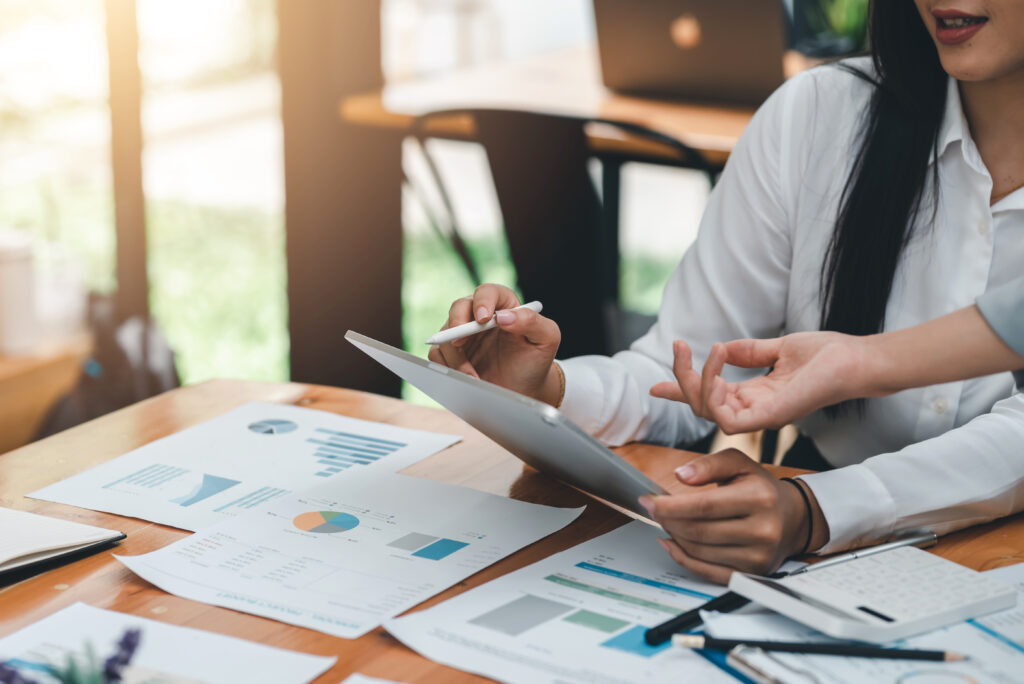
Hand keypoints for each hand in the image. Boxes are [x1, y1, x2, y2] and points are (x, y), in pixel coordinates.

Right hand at [427, 284, 562, 404]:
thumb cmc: (536, 361)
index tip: (484, 319)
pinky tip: (465, 379)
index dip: (483, 301)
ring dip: (455, 356)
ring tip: (473, 376)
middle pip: (459, 307)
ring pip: (445, 334)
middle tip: (460, 343)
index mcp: (503, 306)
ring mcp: (463, 335)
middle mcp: (479, 317)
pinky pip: (438, 354)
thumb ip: (532, 321)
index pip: (488, 292)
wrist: (524, 391)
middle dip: (456, 323)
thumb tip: (504, 316)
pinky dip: (448, 367)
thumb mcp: (546, 339)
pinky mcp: (452, 355)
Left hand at [640, 449, 826, 583]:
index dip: (670, 506)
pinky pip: (708, 571)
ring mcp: (758, 555)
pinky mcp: (751, 572)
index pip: (704, 506)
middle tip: (654, 509)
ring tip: (666, 522)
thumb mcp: (740, 464)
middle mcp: (762, 529)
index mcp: (759, 498)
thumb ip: (709, 465)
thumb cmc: (762, 489)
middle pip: (699, 531)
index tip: (649, 500)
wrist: (794, 518)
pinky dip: (683, 558)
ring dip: (674, 536)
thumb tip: (682, 475)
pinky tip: (672, 543)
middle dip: (668, 520)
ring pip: (700, 551)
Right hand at [649, 333, 866, 432]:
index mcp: (755, 396)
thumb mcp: (779, 348)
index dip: (681, 392)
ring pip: (707, 412)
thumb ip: (748, 351)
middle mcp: (753, 410)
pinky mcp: (767, 419)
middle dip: (682, 378)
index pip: (710, 399)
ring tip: (707, 352)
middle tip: (679, 348)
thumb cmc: (827, 355)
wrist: (855, 360)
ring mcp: (759, 418)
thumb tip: (721, 347)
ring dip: (697, 381)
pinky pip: (725, 417)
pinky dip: (714, 390)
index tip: (655, 387)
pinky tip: (720, 364)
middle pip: (701, 405)